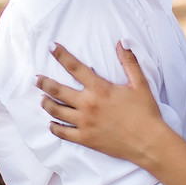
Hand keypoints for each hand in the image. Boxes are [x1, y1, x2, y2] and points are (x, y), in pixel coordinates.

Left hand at [36, 42, 166, 166]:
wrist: (149, 142)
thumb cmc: (146, 112)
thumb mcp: (140, 84)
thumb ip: (129, 62)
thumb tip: (121, 42)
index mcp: (100, 89)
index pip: (75, 67)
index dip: (62, 55)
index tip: (52, 47)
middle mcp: (88, 105)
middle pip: (57, 91)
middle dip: (44, 83)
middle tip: (37, 79)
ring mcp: (85, 123)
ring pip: (56, 111)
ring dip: (46, 103)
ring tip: (43, 98)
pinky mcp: (85, 139)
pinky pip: (63, 133)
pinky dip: (54, 127)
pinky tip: (51, 123)